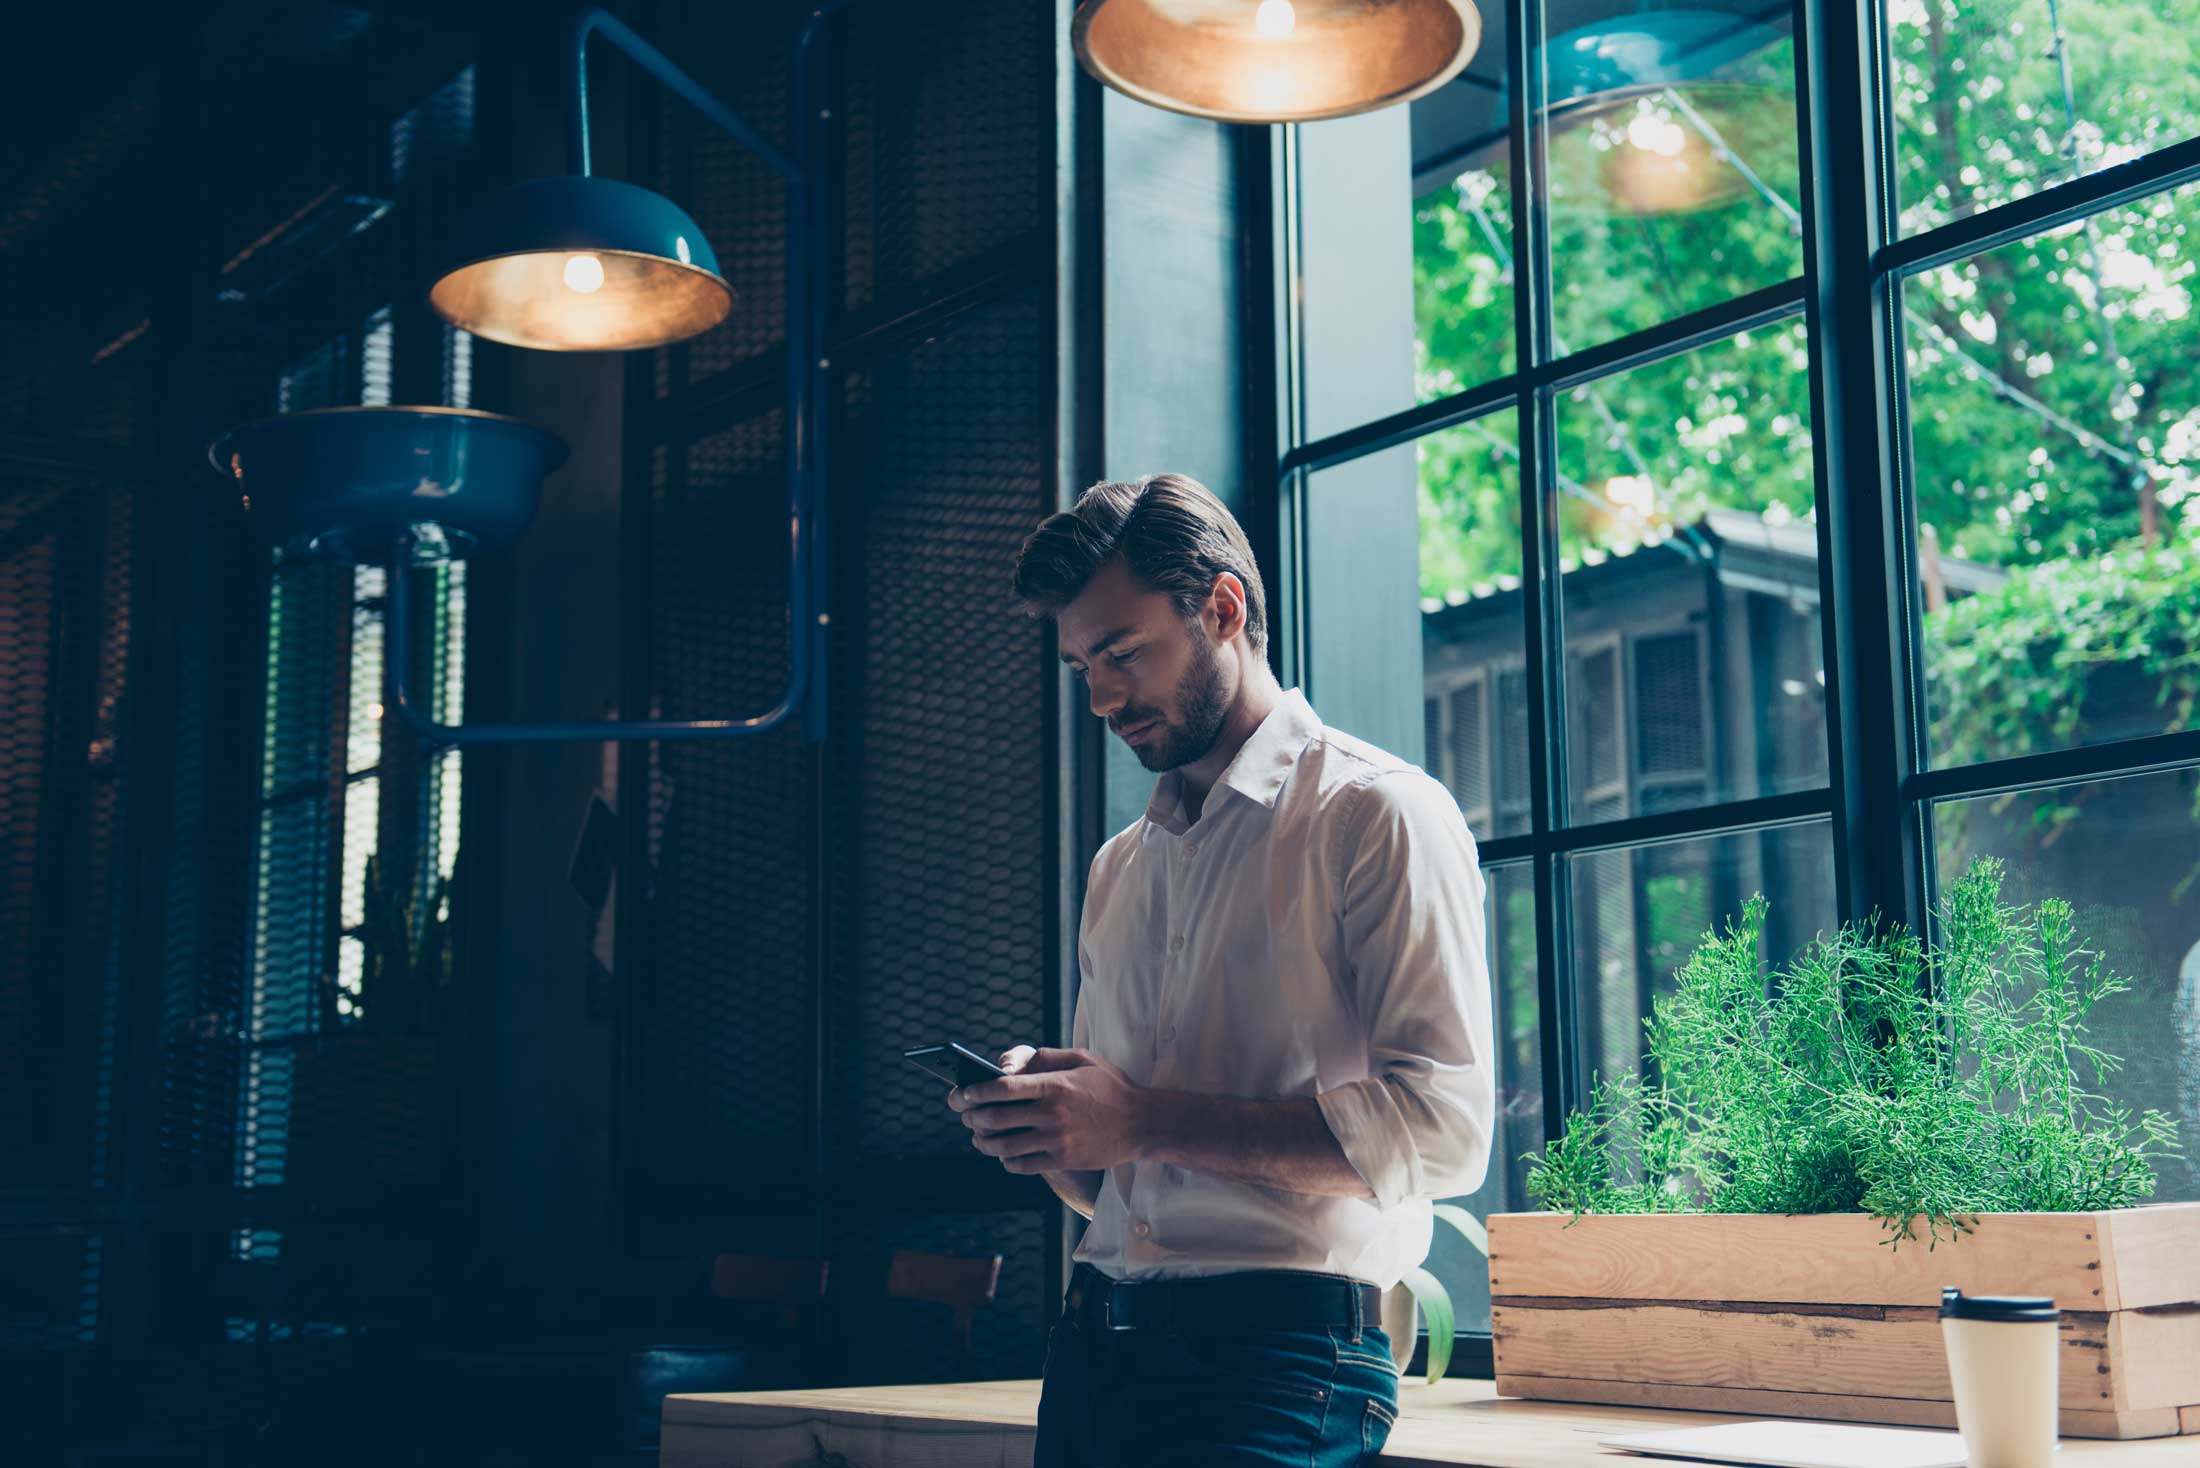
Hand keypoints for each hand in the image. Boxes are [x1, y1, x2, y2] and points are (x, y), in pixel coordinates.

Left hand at [946, 1046, 1148, 1173]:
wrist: (1143, 1124)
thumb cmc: (1108, 1086)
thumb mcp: (1080, 1058)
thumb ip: (1041, 1057)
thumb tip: (1005, 1065)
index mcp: (1055, 1085)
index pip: (1002, 1088)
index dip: (976, 1091)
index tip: (963, 1093)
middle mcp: (1053, 1114)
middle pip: (996, 1119)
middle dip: (972, 1116)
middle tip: (964, 1114)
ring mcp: (1057, 1141)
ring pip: (1004, 1146)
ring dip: (983, 1141)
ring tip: (978, 1135)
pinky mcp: (1063, 1161)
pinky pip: (1022, 1165)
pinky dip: (1006, 1160)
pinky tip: (1003, 1152)